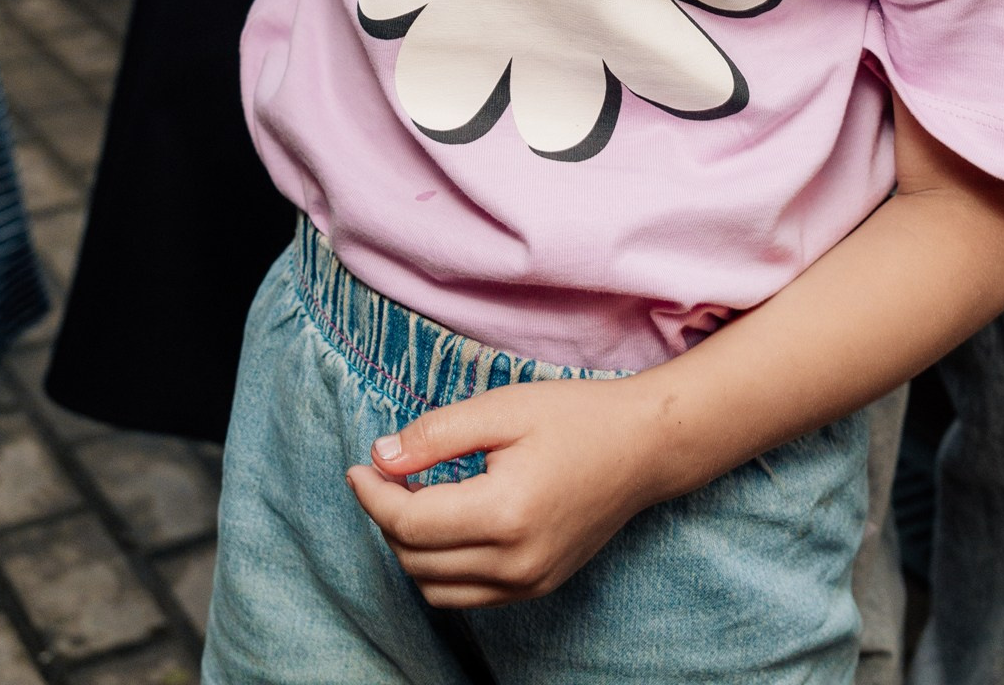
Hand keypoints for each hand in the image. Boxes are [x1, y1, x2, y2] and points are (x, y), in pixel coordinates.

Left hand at [346, 375, 665, 608]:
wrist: (644, 447)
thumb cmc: (575, 416)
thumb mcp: (502, 408)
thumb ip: (436, 435)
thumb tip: (379, 457)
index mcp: (505, 513)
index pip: (410, 523)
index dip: (373, 495)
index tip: (359, 466)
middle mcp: (516, 562)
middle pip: (415, 559)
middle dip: (387, 517)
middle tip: (387, 473)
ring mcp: (529, 582)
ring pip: (435, 587)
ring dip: (410, 547)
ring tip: (414, 497)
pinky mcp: (538, 587)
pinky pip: (467, 595)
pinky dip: (441, 566)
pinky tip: (446, 522)